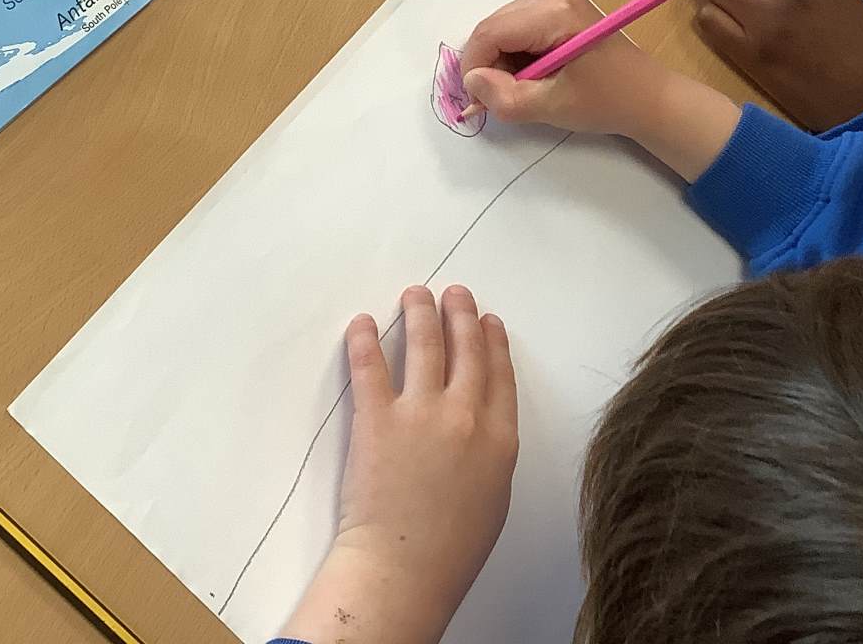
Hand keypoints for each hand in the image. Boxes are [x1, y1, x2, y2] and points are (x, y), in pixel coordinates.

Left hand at [279, 286, 518, 643]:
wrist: (405, 568)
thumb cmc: (451, 551)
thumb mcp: (493, 500)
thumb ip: (490, 456)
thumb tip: (479, 434)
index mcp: (500, 439)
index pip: (499, 374)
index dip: (493, 342)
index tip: (488, 321)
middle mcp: (465, 415)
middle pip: (466, 350)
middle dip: (460, 315)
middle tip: (455, 293)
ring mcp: (421, 412)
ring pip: (424, 345)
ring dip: (420, 313)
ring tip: (415, 294)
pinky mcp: (377, 417)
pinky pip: (370, 366)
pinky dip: (365, 339)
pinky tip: (362, 322)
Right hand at [459, 0, 741, 178]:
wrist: (649, 96)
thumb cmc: (608, 101)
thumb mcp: (553, 107)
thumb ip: (506, 98)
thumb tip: (471, 84)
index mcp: (553, 12)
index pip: (489, 34)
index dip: (474, 70)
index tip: (479, 103)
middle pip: (492, 28)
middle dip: (489, 66)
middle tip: (504, 99)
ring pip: (500, 28)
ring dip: (501, 62)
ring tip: (526, 88)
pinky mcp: (557, 5)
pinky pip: (516, 27)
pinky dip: (514, 54)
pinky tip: (535, 74)